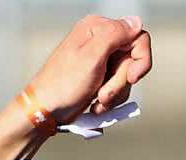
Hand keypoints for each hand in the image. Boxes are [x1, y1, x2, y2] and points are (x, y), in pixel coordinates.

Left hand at [24, 15, 152, 123]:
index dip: (140, 59)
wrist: (46, 111)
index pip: (137, 36)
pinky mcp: (99, 77)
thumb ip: (114, 34)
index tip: (132, 78)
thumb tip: (135, 21)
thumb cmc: (62, 85)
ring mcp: (100, 60)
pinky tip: (95, 103)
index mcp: (97, 28)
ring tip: (97, 99)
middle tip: (102, 93)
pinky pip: (118, 88)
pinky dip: (109, 100)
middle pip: (132, 60)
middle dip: (120, 82)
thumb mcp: (91, 57)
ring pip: (127, 77)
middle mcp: (100, 40)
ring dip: (115, 94)